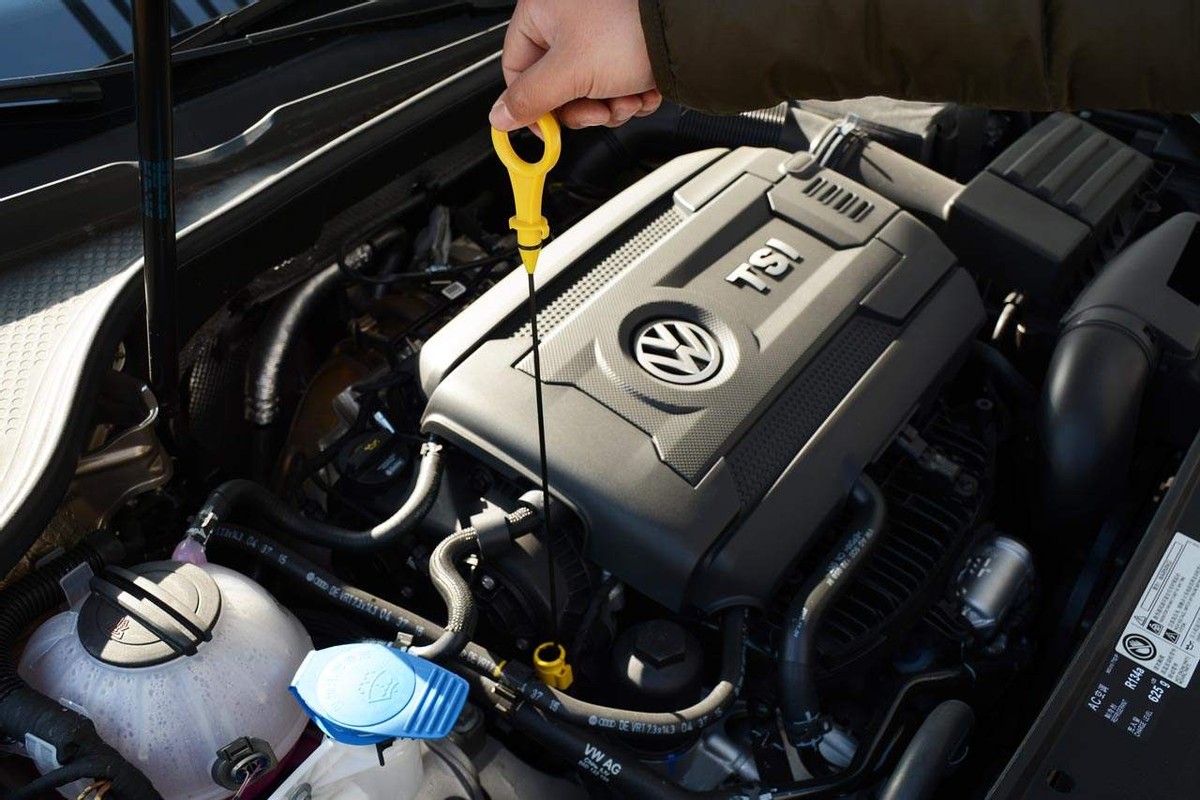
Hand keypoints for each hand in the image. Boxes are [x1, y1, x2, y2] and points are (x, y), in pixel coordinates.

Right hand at [490, 0, 661, 130]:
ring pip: (589, 91)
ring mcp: (600, 34)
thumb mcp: (569, 73)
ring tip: (628, 95)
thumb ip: (530, 99)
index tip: (546, 130)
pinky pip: (616, 85)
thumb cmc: (630, 29)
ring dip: (611, 105)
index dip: (531, 105)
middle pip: (557, 86)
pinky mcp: (627, 48)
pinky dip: (631, 96)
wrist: (686, 33)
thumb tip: (500, 117)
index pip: (517, 69)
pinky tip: (643, 89)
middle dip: (584, 107)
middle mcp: (569, 19)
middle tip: (598, 110)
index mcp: (542, 11)